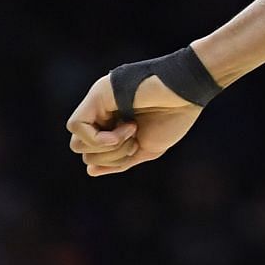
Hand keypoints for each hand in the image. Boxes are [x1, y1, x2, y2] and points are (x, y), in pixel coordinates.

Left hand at [65, 71, 201, 177]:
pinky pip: (77, 126)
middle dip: (111, 156)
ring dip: (108, 148)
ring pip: (77, 143)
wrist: (187, 93)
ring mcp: (97, 103)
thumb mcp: (147, 148)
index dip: (112, 160)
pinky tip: (124, 129)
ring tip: (132, 130)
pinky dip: (99, 138)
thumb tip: (91, 171)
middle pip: (83, 151)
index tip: (136, 147)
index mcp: (112, 125)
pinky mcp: (96, 96)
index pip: (93, 154)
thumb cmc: (174, 117)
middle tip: (135, 139)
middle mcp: (101, 114)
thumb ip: (121, 161)